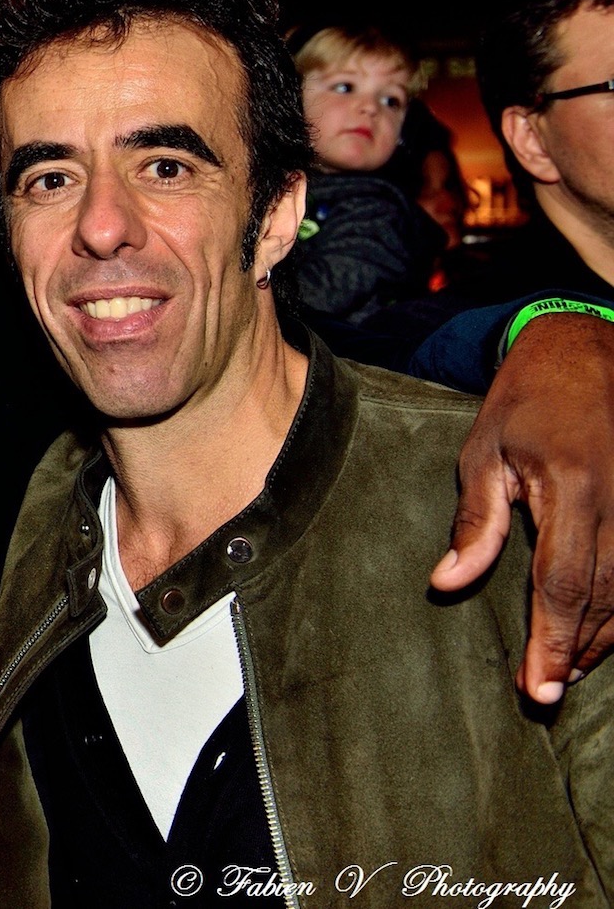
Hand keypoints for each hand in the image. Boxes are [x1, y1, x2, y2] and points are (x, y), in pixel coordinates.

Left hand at [432, 311, 613, 702]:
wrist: (587, 352)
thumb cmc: (526, 399)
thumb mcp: (483, 449)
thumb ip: (474, 519)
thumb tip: (447, 582)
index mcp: (573, 487)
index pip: (564, 582)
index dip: (553, 639)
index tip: (538, 684)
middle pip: (604, 597)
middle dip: (576, 650)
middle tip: (544, 692)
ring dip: (602, 637)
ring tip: (566, 670)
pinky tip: (599, 632)